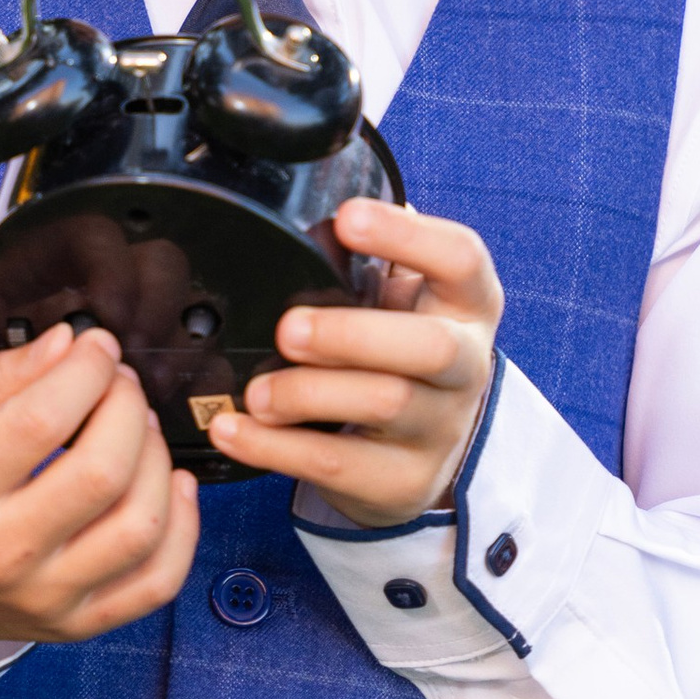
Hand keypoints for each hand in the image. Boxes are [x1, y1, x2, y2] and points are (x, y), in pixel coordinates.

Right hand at [0, 324, 198, 669]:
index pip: (42, 419)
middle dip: (127, 406)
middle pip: (103, 472)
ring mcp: (45, 596)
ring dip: (159, 460)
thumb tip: (66, 344)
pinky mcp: (74, 623)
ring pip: (141, 527)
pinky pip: (155, 584)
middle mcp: (4, 552)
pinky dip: (183, 530)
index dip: (85, 369)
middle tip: (117, 382)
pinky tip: (174, 487)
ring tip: (139, 429)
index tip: (94, 346)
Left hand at [200, 199, 500, 528]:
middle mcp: (466, 364)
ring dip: (310, 394)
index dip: (408, 237)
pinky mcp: (404, 482)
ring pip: (386, 406)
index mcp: (466, 304)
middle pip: (430, 347)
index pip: (461, 260)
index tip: (347, 218)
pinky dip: (277, 449)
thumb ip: (368, 263)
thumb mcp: (400, 302)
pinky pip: (339, 466)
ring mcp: (441, 428)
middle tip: (289, 330)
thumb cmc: (400, 352)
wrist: (425, 448)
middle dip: (354, 335)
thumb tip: (307, 216)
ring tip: (257, 392)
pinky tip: (233, 429)